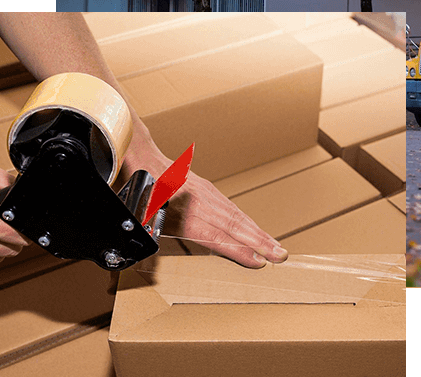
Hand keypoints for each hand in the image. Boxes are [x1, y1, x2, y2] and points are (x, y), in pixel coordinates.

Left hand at [122, 127, 287, 268]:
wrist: (144, 159)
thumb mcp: (142, 221)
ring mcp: (206, 194)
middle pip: (234, 225)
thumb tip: (151, 262)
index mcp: (182, 212)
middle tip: (281, 255)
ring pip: (237, 215)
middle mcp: (199, 202)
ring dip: (259, 232)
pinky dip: (248, 222)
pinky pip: (232, 208)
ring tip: (276, 246)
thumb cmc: (139, 193)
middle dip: (259, 242)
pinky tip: (258, 231)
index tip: (259, 261)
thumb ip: (156, 240)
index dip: (238, 250)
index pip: (216, 236)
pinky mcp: (209, 190)